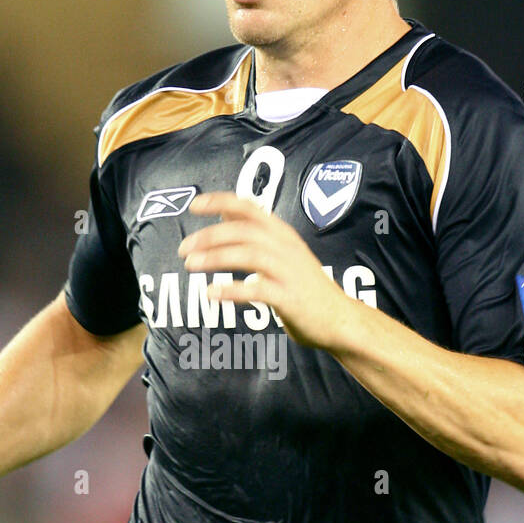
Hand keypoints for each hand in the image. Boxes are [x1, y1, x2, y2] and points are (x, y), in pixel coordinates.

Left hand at [178, 192, 352, 349]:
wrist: (339, 320)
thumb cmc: (305, 288)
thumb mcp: (283, 254)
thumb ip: (256, 236)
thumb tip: (224, 215)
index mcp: (282, 234)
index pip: (248, 207)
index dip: (220, 202)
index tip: (194, 205)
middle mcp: (285, 247)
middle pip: (242, 231)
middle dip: (209, 236)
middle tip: (183, 249)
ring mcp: (289, 272)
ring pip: (247, 255)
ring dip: (215, 258)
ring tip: (190, 265)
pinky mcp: (289, 297)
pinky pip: (256, 290)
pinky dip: (231, 290)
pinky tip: (211, 293)